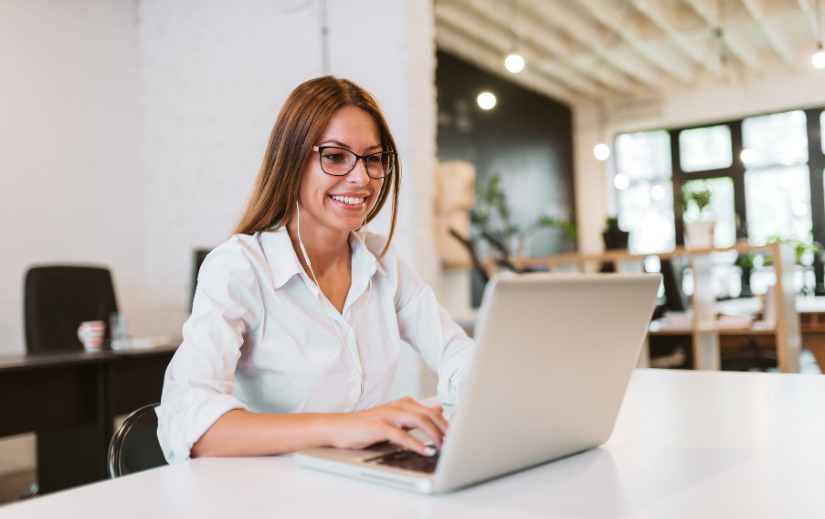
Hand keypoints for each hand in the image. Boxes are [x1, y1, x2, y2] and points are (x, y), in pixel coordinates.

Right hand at [326, 397, 447, 455]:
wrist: (339, 427)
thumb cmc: (367, 425)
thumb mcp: (395, 417)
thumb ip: (416, 414)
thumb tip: (439, 410)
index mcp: (404, 403)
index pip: (432, 411)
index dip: (447, 424)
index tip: (459, 436)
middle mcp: (398, 406)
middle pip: (429, 415)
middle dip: (445, 429)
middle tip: (456, 444)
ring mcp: (388, 415)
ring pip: (419, 421)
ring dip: (434, 436)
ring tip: (444, 448)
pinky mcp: (379, 426)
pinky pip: (402, 435)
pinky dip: (416, 444)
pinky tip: (425, 452)